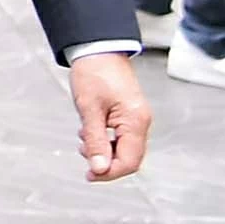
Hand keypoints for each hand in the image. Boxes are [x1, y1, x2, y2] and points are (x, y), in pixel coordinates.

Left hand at [69, 52, 150, 181]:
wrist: (98, 48)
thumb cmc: (93, 73)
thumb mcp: (89, 109)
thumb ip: (95, 140)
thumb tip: (99, 168)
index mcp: (135, 121)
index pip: (129, 161)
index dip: (110, 173)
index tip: (90, 175)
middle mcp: (141, 121)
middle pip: (129, 158)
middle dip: (106, 163)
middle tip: (84, 158)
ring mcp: (137, 118)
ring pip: (124, 148)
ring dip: (104, 151)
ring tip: (83, 140)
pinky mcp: (129, 113)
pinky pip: (121, 136)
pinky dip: (105, 140)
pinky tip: (89, 132)